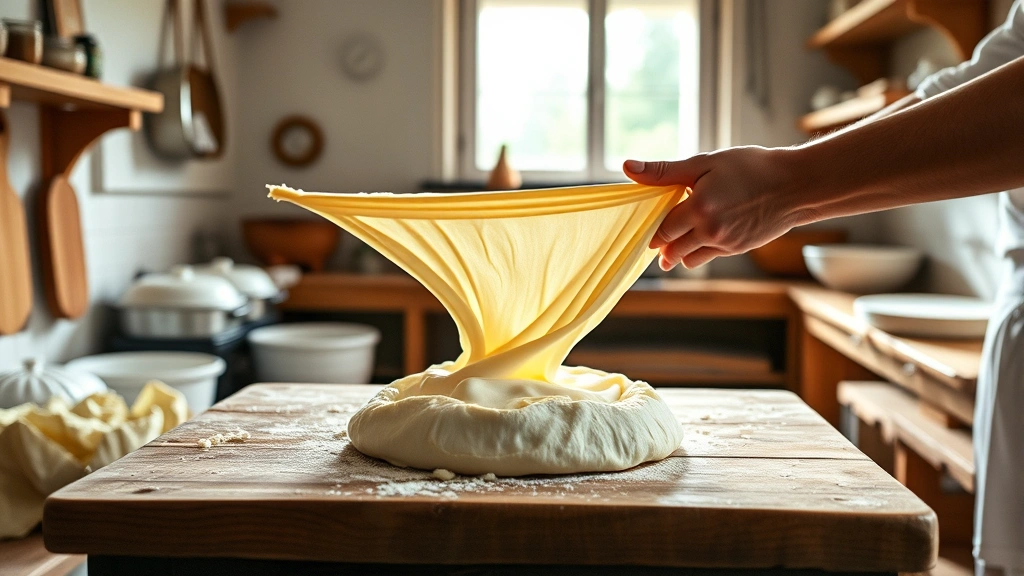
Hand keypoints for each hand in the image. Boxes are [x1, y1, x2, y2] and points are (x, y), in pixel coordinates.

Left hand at [624, 146, 811, 269]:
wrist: (796, 185)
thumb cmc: (751, 167)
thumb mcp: (705, 163)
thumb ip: (664, 171)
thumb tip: (627, 167)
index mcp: (698, 208)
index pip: (660, 229)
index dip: (650, 228)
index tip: (644, 223)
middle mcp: (710, 231)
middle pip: (670, 249)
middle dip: (661, 243)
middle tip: (657, 233)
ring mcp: (725, 244)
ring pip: (688, 258)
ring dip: (678, 251)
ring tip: (676, 237)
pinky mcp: (737, 249)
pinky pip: (708, 256)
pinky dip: (699, 249)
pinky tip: (702, 235)